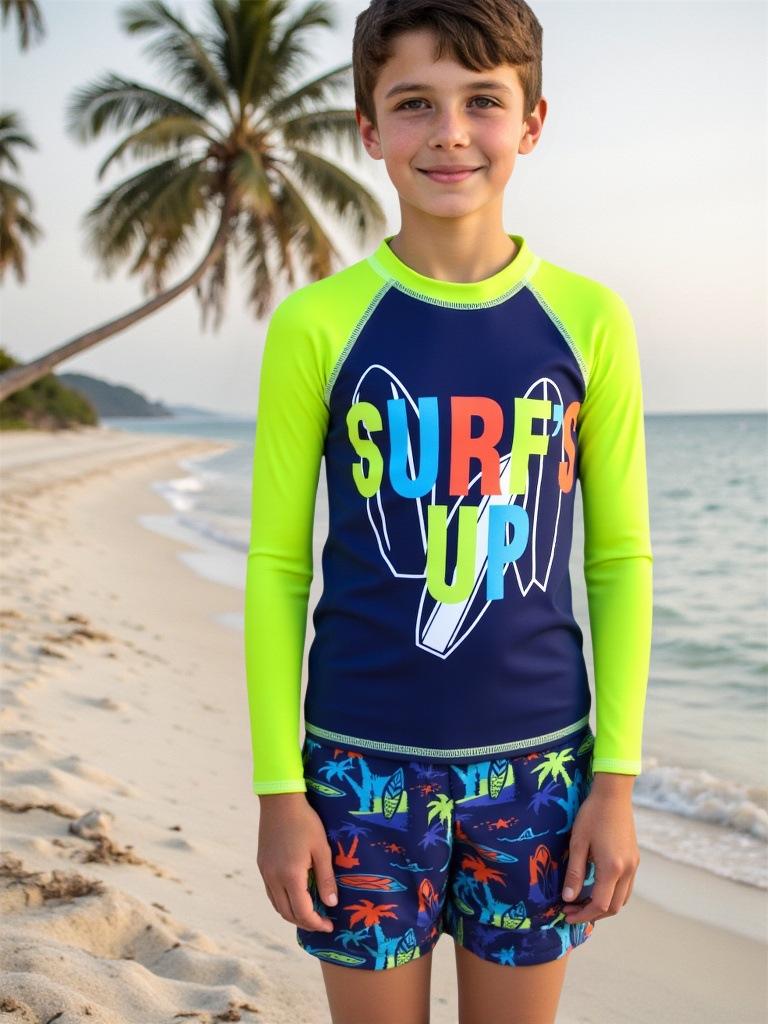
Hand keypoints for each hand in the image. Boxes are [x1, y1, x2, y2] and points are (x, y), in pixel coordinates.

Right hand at [256, 792, 337, 932]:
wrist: (280, 801)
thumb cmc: (305, 822)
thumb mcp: (322, 849)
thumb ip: (326, 878)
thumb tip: (331, 904)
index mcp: (290, 876)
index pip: (303, 912)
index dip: (317, 923)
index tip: (330, 926)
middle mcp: (274, 878)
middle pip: (287, 913)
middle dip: (306, 922)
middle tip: (322, 922)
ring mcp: (265, 872)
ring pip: (277, 905)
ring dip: (293, 914)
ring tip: (311, 912)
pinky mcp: (262, 865)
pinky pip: (271, 892)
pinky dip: (283, 902)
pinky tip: (295, 896)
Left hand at [561, 777, 639, 924]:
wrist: (614, 795)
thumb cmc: (592, 815)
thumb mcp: (578, 843)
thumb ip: (574, 873)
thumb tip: (568, 898)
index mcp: (612, 868)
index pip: (600, 904)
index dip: (583, 914)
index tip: (566, 913)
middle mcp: (627, 871)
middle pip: (614, 907)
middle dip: (592, 914)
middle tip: (571, 910)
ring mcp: (634, 865)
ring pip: (623, 899)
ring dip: (605, 906)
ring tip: (583, 902)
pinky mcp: (635, 859)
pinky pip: (626, 886)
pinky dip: (613, 894)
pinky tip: (598, 887)